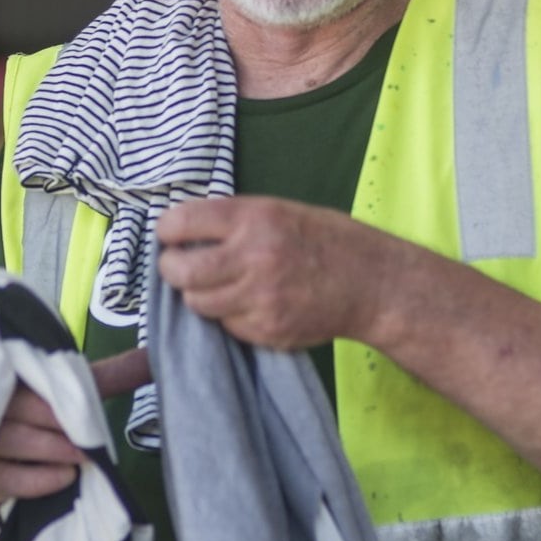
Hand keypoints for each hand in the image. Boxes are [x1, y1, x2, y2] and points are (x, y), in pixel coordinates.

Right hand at [0, 347, 151, 504]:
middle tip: (87, 435)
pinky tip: (65, 477)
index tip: (80, 401)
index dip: (51, 387)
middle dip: (56, 420)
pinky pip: (2, 478)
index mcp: (0, 371)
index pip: (20, 371)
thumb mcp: (61, 391)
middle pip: (14, 406)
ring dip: (50, 449)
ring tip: (82, 455)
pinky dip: (36, 479)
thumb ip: (100, 376)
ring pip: (8, 441)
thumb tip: (148, 361)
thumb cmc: (29, 415)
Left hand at [157, 197, 392, 350]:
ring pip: (197, 303)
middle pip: (179, 271)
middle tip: (178, 266)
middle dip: (172, 268)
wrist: (373, 283)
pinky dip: (229, 315)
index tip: (170, 235)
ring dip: (200, 295)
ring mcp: (259, 297)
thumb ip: (234, 221)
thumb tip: (185, 231)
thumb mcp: (280, 211)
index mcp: (254, 218)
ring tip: (218, 285)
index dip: (167, 230)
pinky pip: (226, 325)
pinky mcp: (266, 329)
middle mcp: (253, 256)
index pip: (182, 223)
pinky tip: (250, 303)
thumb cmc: (327, 241)